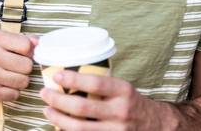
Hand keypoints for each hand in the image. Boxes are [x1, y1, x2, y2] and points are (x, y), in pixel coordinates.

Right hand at [0, 31, 37, 104]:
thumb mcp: (1, 41)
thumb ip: (22, 39)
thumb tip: (39, 42)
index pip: (26, 45)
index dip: (28, 52)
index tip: (21, 55)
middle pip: (27, 65)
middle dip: (24, 69)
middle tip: (13, 69)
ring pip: (23, 81)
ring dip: (19, 82)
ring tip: (8, 78)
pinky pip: (15, 94)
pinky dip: (11, 92)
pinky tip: (2, 87)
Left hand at [40, 69, 170, 130]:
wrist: (155, 125)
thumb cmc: (131, 102)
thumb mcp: (123, 88)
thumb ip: (102, 84)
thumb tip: (68, 75)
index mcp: (123, 91)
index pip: (95, 83)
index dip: (73, 80)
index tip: (56, 75)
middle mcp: (120, 111)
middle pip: (82, 108)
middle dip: (58, 101)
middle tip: (44, 93)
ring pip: (79, 128)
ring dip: (58, 119)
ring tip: (47, 110)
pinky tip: (59, 125)